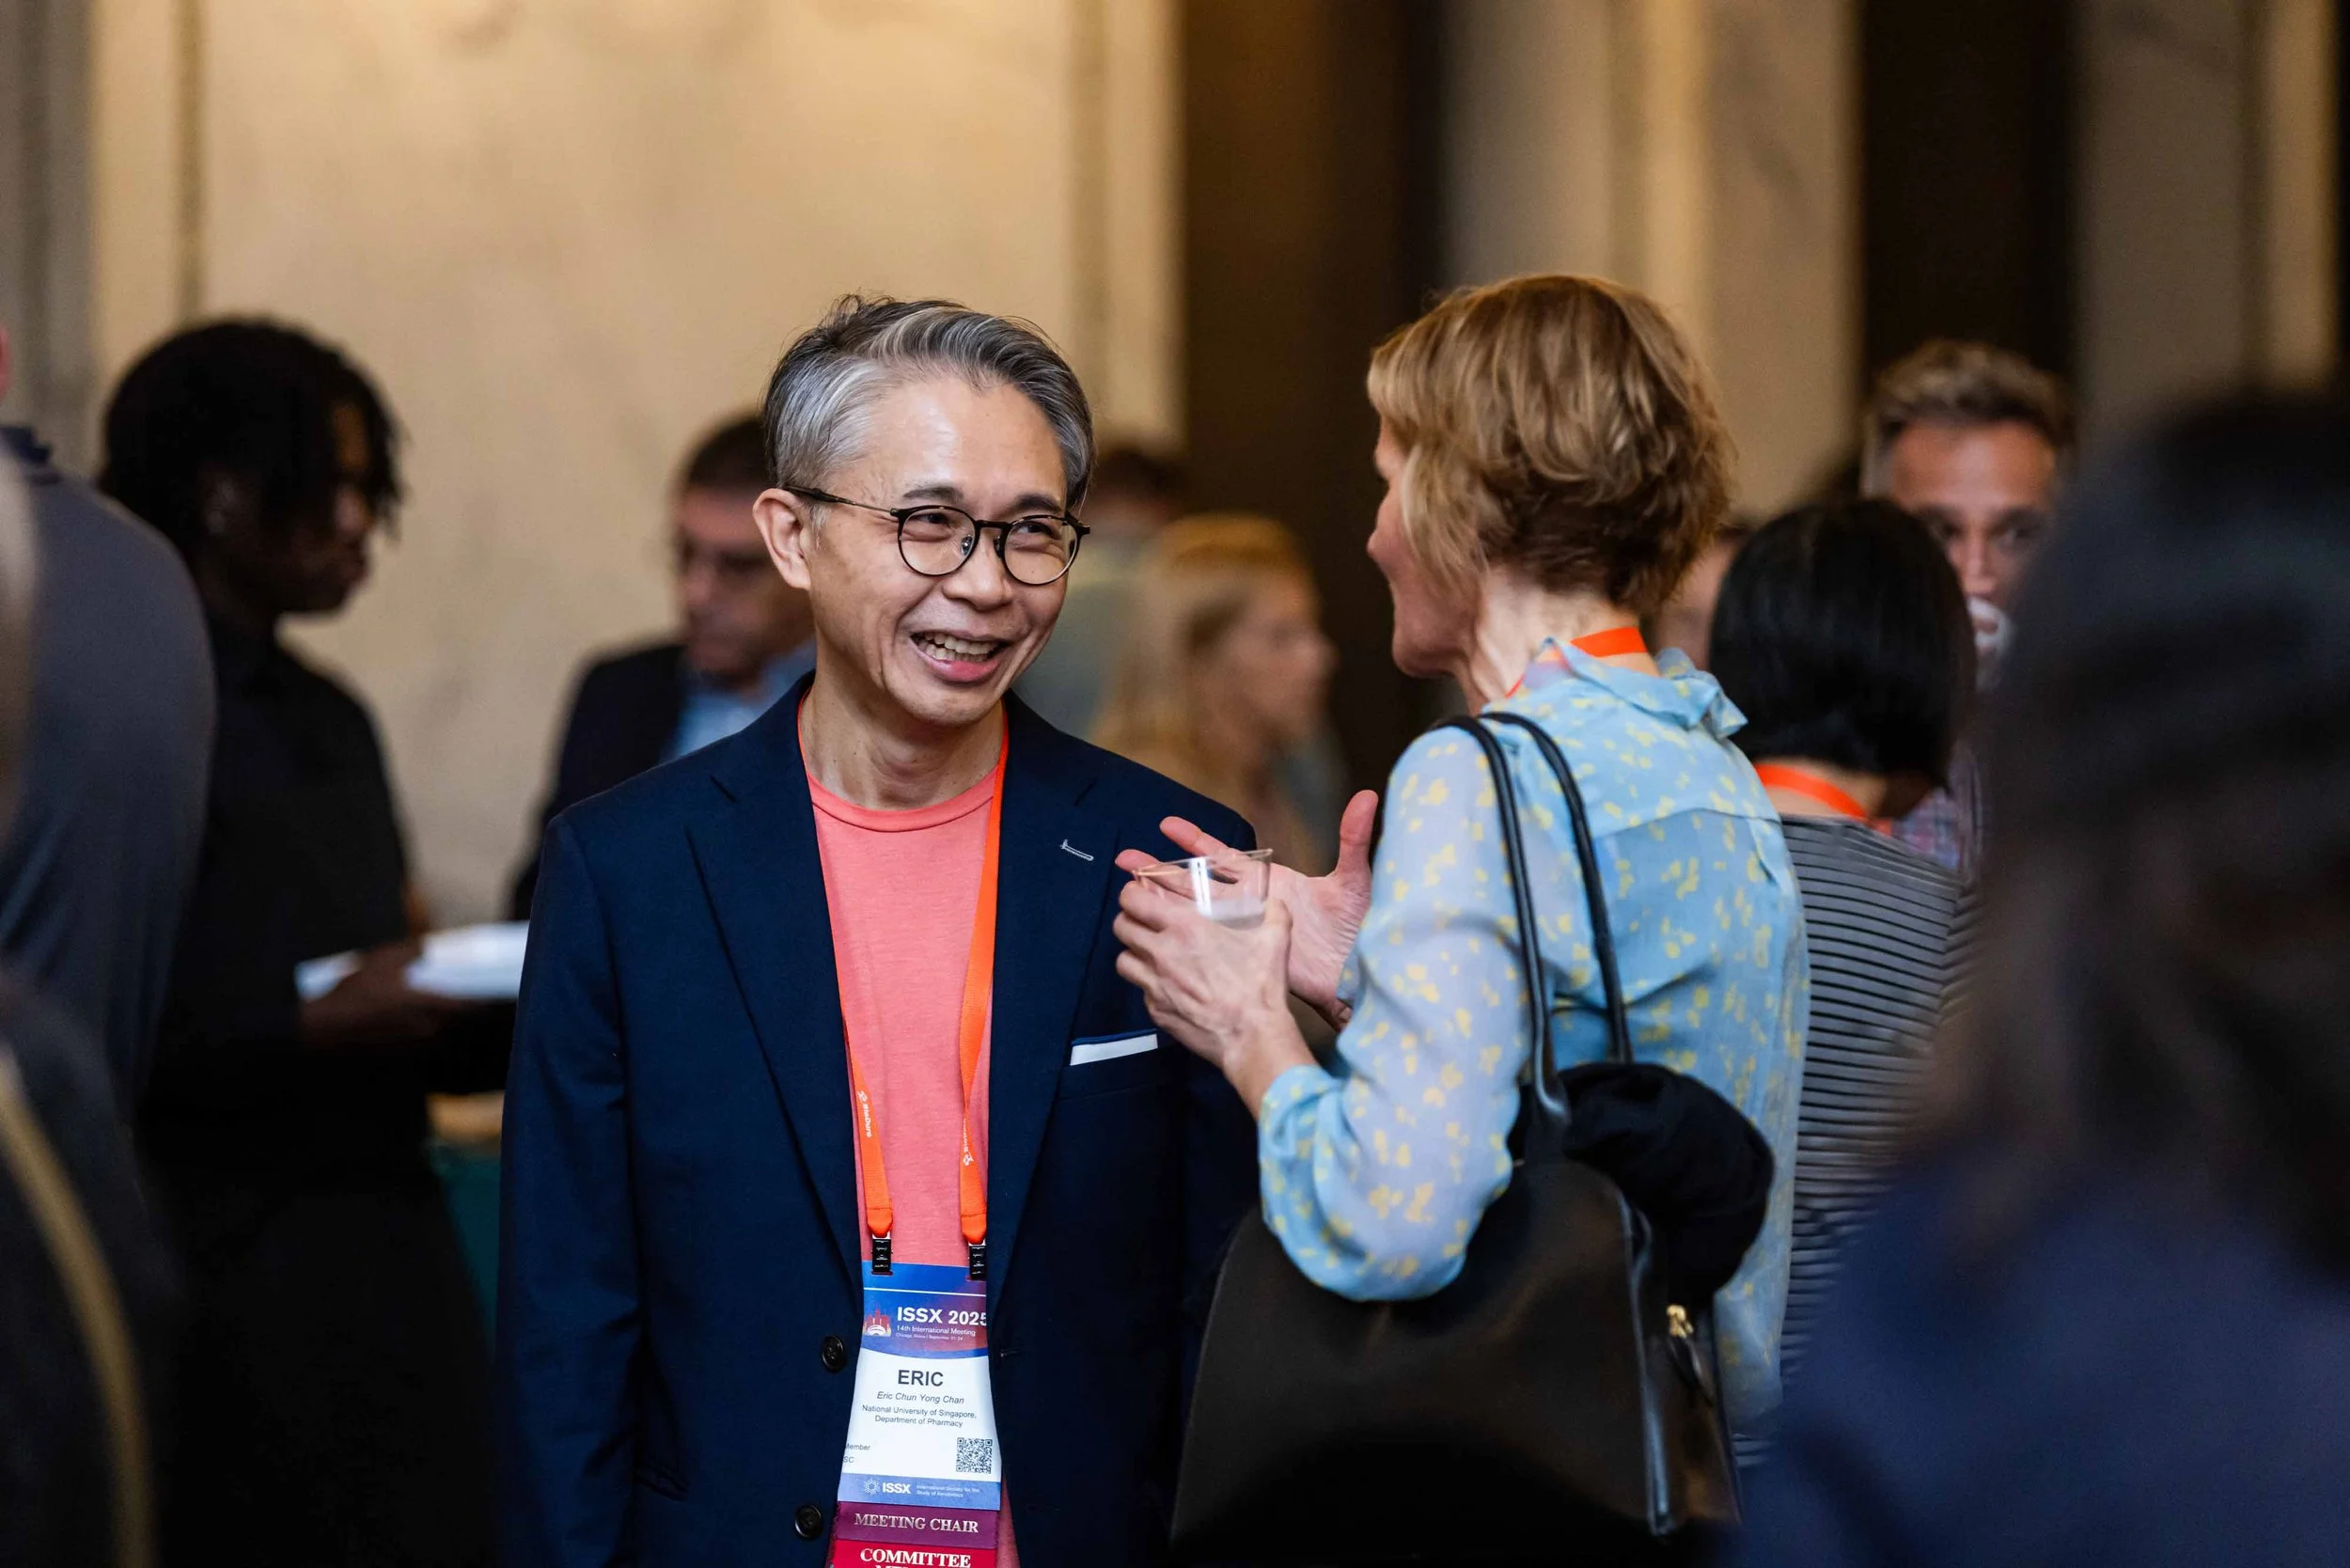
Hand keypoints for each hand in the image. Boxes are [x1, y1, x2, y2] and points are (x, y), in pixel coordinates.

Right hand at [300, 941, 476, 1051]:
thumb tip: (428, 945)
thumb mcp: (381, 961)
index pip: (467, 1006)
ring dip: (443, 1022)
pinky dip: (425, 1031)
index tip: (486, 993)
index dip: (480, 1001)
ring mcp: (413, 1044)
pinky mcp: (400, 1053)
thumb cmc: (354, 992)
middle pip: (456, 1021)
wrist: (325, 1028)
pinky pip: (422, 1041)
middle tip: (462, 997)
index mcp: (427, 1005)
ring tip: (436, 1007)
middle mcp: (426, 1028)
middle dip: (460, 1010)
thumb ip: (410, 951)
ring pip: (440, 1033)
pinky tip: (414, 1021)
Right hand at [1113, 789, 1377, 1028]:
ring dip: (1161, 901)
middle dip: (1161, 870)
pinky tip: (1154, 935)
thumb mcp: (1354, 880)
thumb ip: (1354, 838)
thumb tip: (1369, 796)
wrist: (1357, 978)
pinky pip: (1204, 942)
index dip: (1195, 840)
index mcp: (1271, 882)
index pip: (1224, 856)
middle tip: (1126, 860)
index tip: (1166, 825)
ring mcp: (1245, 932)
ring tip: (1128, 892)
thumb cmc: (1360, 930)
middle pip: (1196, 883)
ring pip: (1193, 912)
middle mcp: (1252, 905)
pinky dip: (1178, 936)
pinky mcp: (1243, 956)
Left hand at [1114, 882, 1313, 1114]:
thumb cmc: (1259, 985)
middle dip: (1129, 920)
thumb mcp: (1275, 939)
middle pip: (1121, 927)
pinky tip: (1169, 987)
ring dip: (1133, 953)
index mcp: (1184, 928)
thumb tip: (1274, 902)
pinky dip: (1150, 985)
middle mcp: (1161, 953)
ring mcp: (1154, 985)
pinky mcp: (1156, 1011)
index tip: (1139, 894)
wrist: (1251, 1036)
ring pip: (1123, 960)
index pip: (1134, 900)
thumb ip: (1274, 913)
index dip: (1132, 893)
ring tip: (1150, 954)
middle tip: (1144, 922)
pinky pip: (1142, 991)